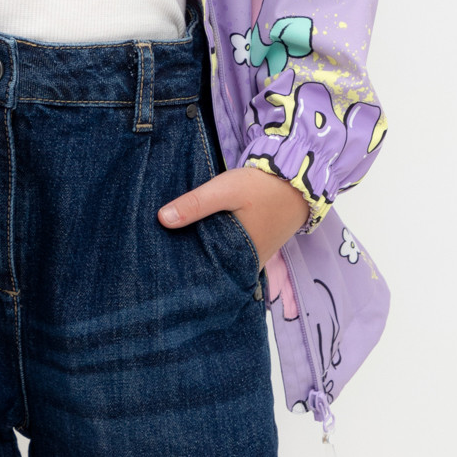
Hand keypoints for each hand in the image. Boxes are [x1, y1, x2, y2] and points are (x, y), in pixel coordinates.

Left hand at [157, 166, 310, 269]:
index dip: (183, 272)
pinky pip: (230, 252)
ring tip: (172, 247)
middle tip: (161, 257)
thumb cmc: (261, 187)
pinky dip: (216, 245)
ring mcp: (253, 257)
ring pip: (221, 260)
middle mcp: (247, 265)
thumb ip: (195, 204)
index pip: (205, 275)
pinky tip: (198, 236)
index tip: (160, 266)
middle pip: (212, 269)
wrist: (296, 181)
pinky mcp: (255, 247)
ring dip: (203, 253)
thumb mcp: (224, 190)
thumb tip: (163, 219)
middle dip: (190, 263)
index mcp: (239, 259)